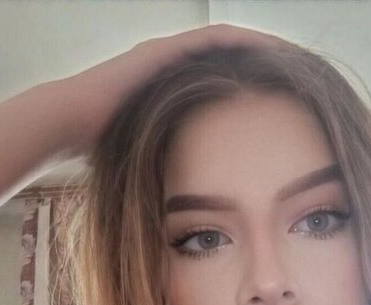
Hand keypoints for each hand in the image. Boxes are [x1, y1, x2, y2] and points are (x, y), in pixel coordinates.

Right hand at [54, 24, 286, 154]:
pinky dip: (246, 42)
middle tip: (301, 74)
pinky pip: (216, 38)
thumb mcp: (152, 154)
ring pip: (229, 43)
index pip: (225, 79)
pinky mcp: (167, 48)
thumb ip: (176, 160)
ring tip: (296, 58)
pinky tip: (273, 50)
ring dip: (263, 48)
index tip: (286, 101)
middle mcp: (174, 64)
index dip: (256, 84)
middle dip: (266, 63)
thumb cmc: (105, 147)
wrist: (69, 123)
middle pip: (232, 57)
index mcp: (173, 88)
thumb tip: (199, 198)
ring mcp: (169, 52)